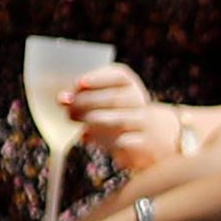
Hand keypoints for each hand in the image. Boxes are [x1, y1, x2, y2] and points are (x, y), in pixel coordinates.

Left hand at [57, 60, 176, 175]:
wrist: (158, 136)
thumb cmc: (121, 113)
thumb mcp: (109, 99)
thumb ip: (87, 96)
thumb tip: (63, 99)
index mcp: (129, 84)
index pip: (118, 76)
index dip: (98, 78)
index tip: (79, 83)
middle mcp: (139, 100)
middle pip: (114, 98)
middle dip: (86, 102)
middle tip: (67, 107)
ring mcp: (143, 123)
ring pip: (117, 120)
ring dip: (90, 120)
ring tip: (73, 120)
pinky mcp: (143, 145)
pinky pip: (120, 141)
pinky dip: (99, 139)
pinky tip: (85, 137)